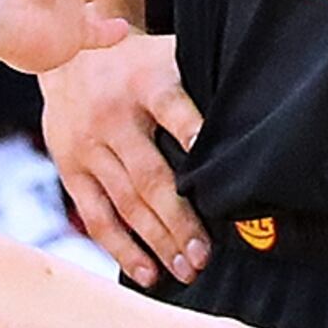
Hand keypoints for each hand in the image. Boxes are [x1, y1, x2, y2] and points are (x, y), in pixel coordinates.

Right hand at [44, 29, 205, 287]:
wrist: (69, 55)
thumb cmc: (140, 63)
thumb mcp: (170, 55)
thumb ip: (202, 86)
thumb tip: (259, 121)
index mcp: (147, 80)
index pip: (172, 106)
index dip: (193, 131)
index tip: (214, 159)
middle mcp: (113, 115)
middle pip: (150, 174)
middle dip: (179, 219)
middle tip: (205, 255)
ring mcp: (88, 145)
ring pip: (125, 202)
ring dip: (157, 241)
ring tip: (186, 270)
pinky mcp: (69, 167)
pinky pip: (96, 215)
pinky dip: (121, 247)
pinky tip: (147, 272)